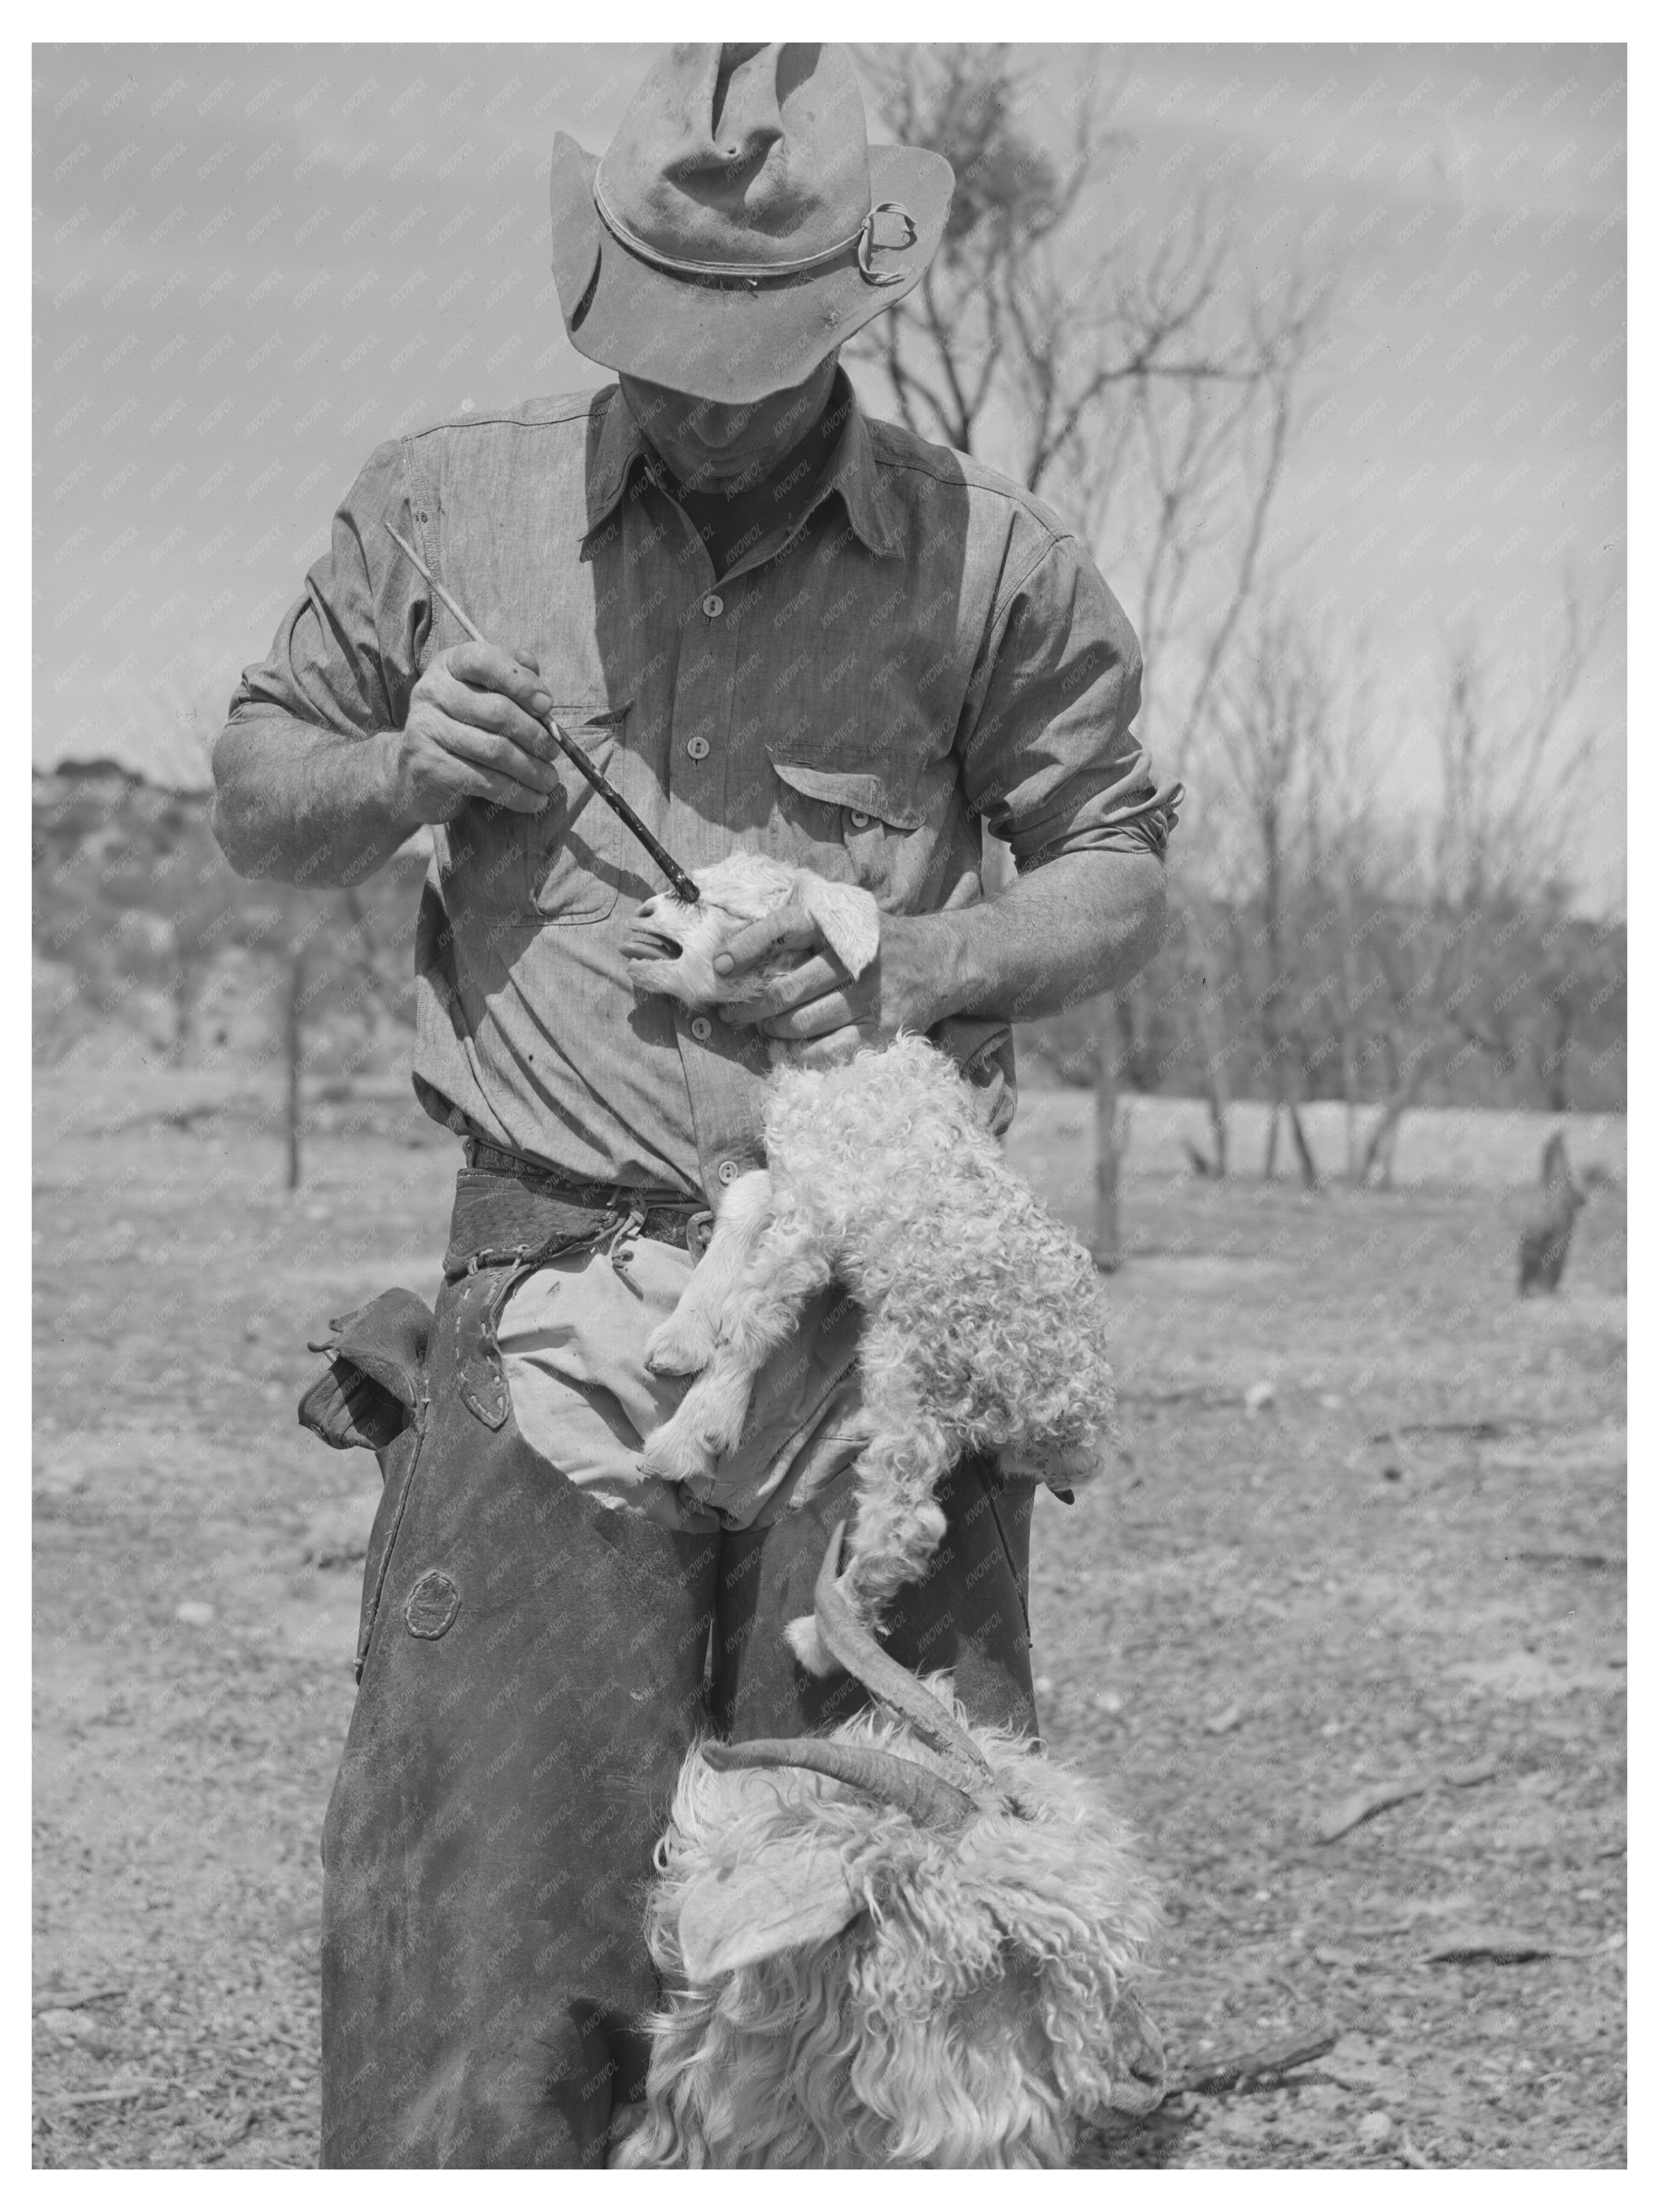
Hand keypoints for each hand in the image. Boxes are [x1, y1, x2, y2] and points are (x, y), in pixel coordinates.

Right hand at [390, 642, 562, 824]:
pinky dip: (517, 794)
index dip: (521, 682)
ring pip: (496, 750)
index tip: (547, 706)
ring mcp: (427, 729)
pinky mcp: (430, 767)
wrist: (414, 774)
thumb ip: (508, 676)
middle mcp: (432, 692)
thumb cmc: (461, 728)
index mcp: (448, 666)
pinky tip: (535, 801)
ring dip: (532, 770)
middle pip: (498, 712)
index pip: (485, 661)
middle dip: (536, 736)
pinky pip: (486, 781)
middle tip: (554, 752)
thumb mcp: (481, 695)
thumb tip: (531, 661)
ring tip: (550, 780)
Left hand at [715, 907, 953, 1067]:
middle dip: (751, 1006)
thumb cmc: (879, 941)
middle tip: (730, 1014)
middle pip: (787, 988)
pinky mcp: (883, 1029)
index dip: (747, 946)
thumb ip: (805, 926)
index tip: (720, 966)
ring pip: (804, 1023)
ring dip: (774, 1030)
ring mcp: (870, 997)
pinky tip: (791, 1049)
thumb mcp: (848, 917)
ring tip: (763, 1029)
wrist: (942, 960)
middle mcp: (855, 960)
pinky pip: (831, 1050)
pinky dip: (804, 1054)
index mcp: (840, 924)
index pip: (784, 930)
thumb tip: (741, 948)